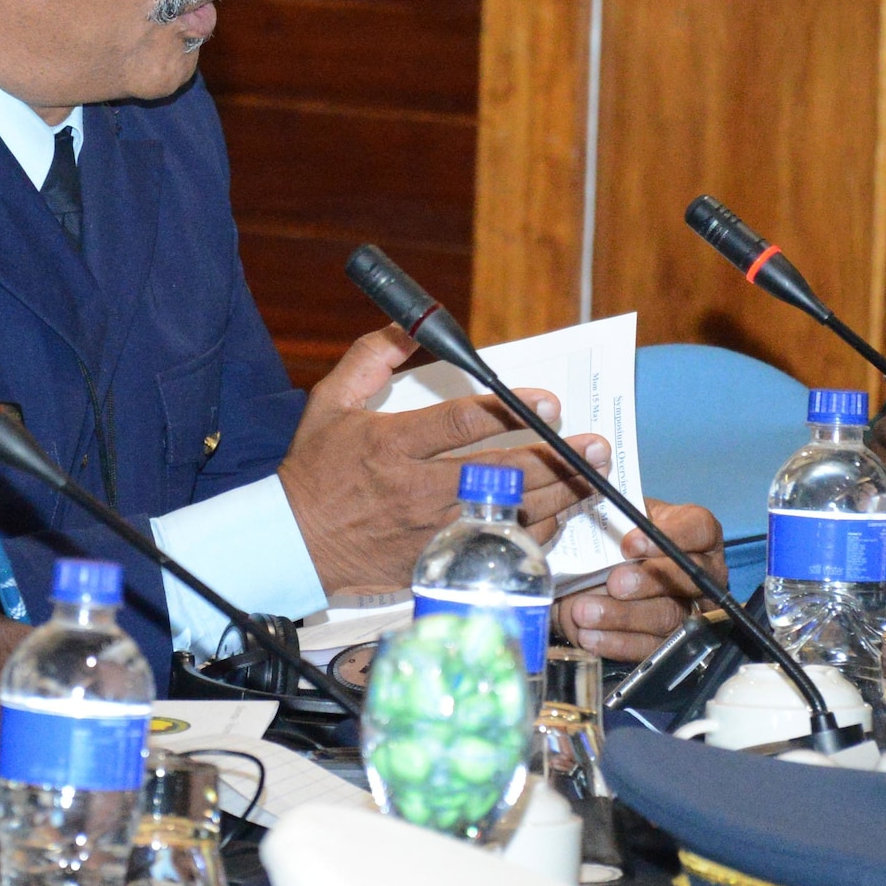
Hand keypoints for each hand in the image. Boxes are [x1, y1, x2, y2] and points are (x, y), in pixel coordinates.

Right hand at [276, 325, 609, 590]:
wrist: (293, 542)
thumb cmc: (314, 470)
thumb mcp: (329, 403)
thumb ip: (369, 359)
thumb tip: (408, 325)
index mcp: (391, 444)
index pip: (463, 422)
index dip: (511, 409)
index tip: (547, 400)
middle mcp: (415, 488)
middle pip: (500, 471)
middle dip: (555, 456)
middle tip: (592, 444)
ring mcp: (428, 530)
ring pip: (508, 512)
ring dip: (558, 495)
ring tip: (590, 476)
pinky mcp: (436, 561)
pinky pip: (495, 548)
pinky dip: (532, 535)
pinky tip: (555, 518)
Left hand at [556, 501, 724, 660]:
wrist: (586, 576)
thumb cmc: (608, 536)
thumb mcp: (610, 515)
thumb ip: (610, 509)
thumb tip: (593, 495)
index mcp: (694, 532)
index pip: (700, 529)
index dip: (672, 537)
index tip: (630, 544)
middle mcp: (703, 572)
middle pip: (691, 578)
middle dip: (649, 580)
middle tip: (613, 582)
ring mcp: (691, 609)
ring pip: (669, 616)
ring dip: (624, 615)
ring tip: (585, 611)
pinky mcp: (668, 642)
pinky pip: (650, 646)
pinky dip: (617, 641)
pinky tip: (589, 634)